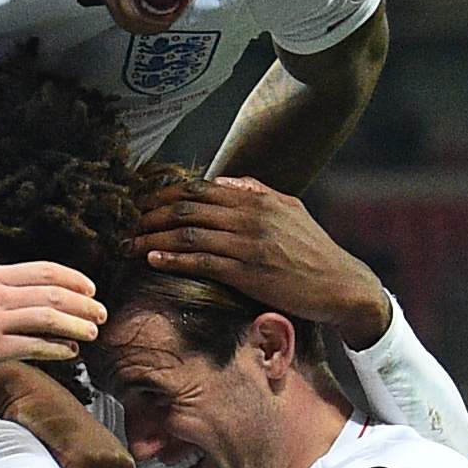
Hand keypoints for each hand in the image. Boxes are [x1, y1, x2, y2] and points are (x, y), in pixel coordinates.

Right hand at [0, 261, 103, 382]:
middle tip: (100, 313)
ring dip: (76, 325)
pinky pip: (35, 347)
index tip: (90, 289)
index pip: (43, 271)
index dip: (73, 279)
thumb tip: (33, 291)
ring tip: (92, 332)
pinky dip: (58, 348)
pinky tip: (71, 351)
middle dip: (83, 304)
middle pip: (52, 295)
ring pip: (48, 319)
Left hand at [133, 176, 390, 350]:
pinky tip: (153, 260)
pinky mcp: (248, 273)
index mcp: (257, 199)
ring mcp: (248, 244)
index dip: (166, 194)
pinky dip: (173, 260)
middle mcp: (249, 216)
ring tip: (130, 243)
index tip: (143, 202)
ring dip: (154, 238)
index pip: (200, 190)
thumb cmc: (313, 249)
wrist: (340, 284)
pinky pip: (201, 262)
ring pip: (189, 234)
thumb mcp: (289, 209)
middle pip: (187, 208)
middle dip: (152, 214)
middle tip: (127, 222)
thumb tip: (219, 183)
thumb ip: (254, 191)